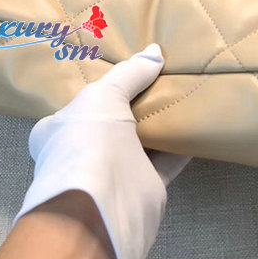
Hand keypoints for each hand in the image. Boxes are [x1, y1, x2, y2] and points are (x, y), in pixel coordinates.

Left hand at [14, 43, 189, 258]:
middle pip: (113, 121)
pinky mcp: (143, 187)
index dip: (100, 88)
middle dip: (132, 104)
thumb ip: (128, 74)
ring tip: (183, 95)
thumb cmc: (87, 140)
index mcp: (59, 129)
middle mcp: (83, 150)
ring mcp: (113, 170)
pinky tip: (198, 126)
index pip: (79, 104)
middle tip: (160, 79)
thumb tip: (154, 52)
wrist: (100, 206)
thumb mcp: (103, 95)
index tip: (126, 72)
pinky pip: (167, 160)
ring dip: (159, 123)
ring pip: (140, 140)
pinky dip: (181, 146)